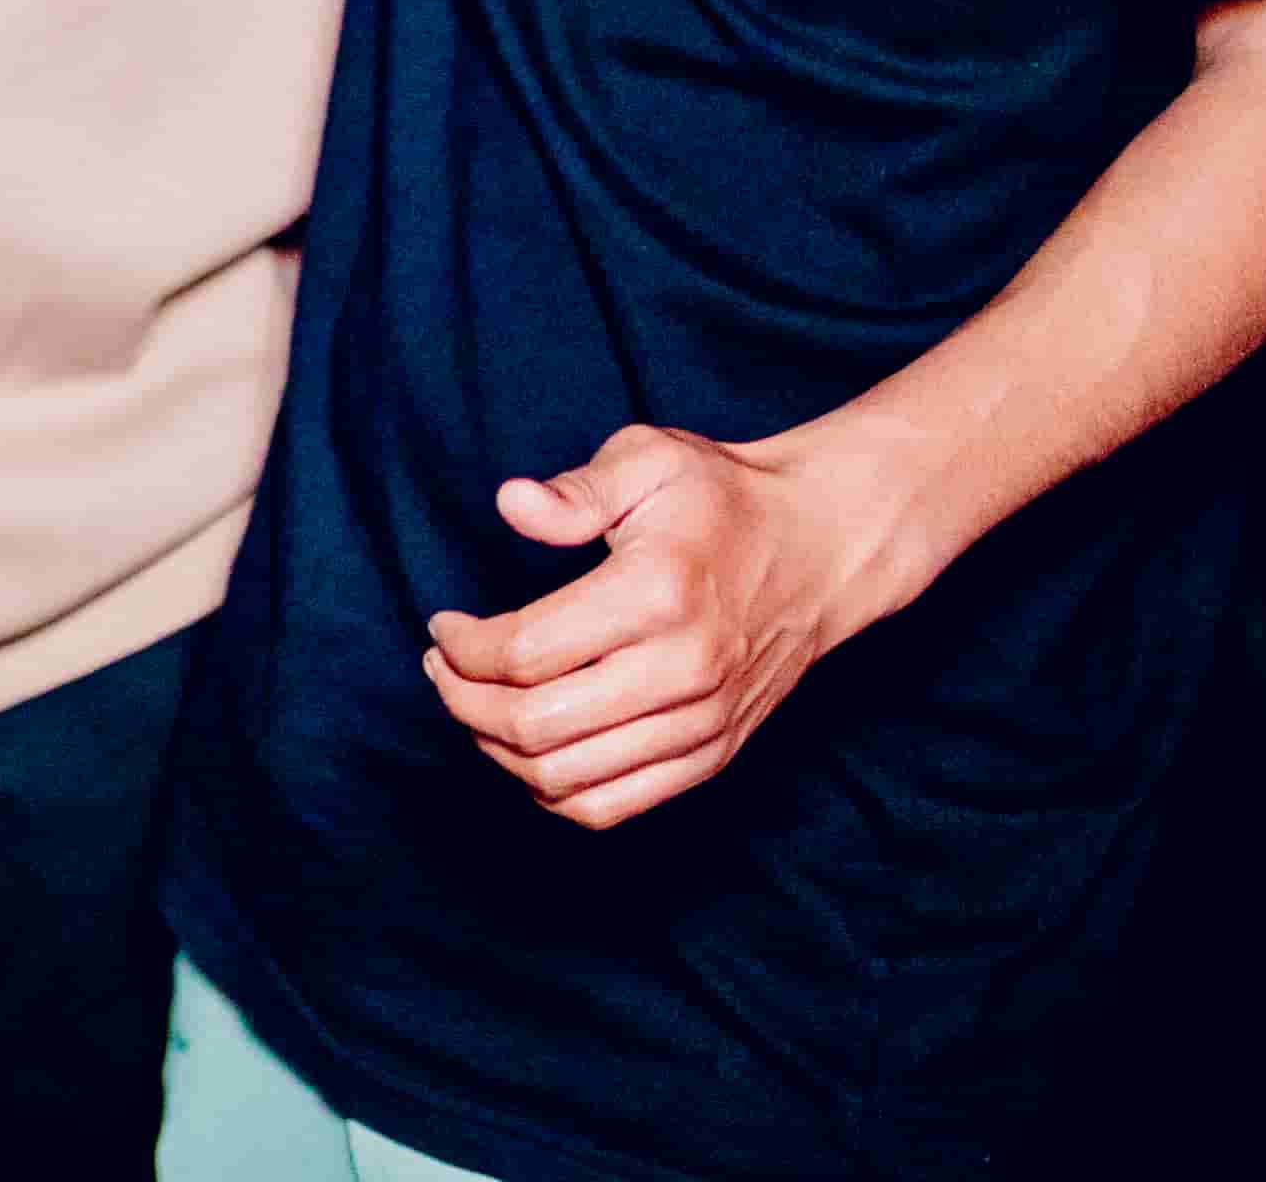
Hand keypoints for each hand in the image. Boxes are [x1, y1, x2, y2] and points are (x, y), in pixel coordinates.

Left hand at [427, 426, 898, 827]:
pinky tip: (527, 751)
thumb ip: (577, 489)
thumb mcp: (650, 459)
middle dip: (462, 701)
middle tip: (443, 668)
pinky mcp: (714, 753)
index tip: (443, 626)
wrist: (822, 549)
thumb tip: (512, 504)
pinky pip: (615, 806)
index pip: (524, 653)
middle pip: (535, 726)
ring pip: (567, 779)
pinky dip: (554, 792)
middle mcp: (682, 671)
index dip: (462, 648)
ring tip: (474, 705)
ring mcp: (702, 722)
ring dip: (498, 751)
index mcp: (654, 596)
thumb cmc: (724, 499)